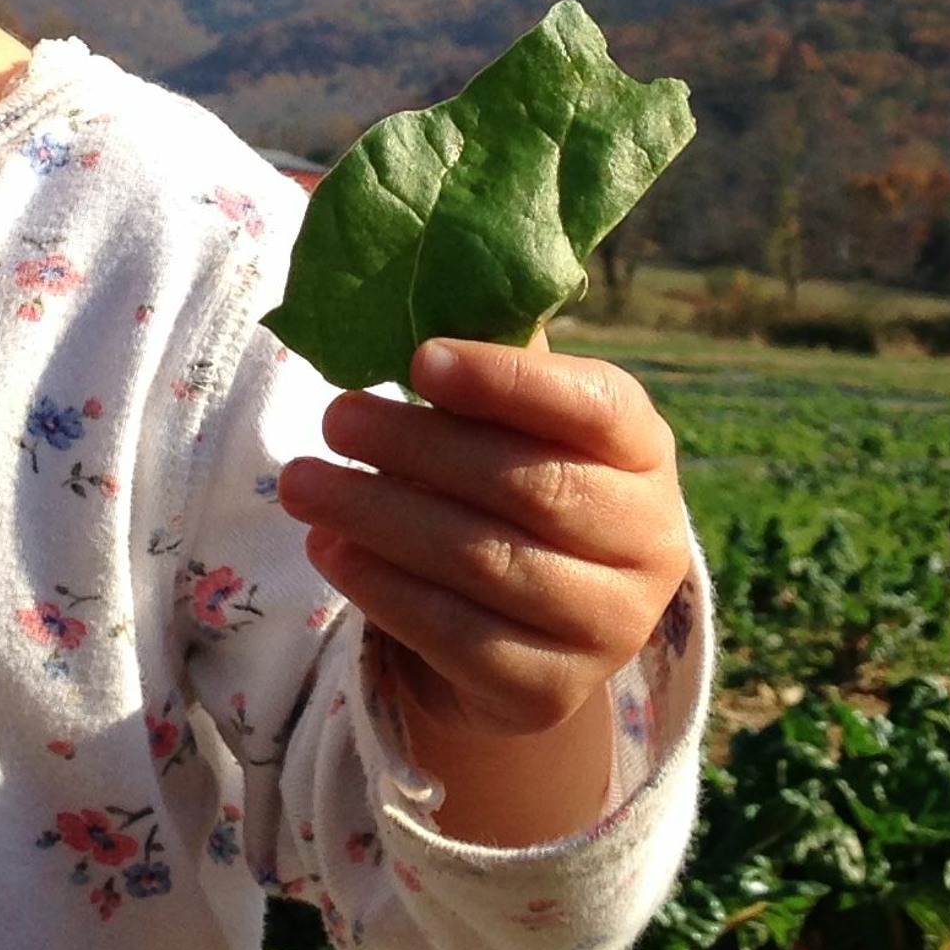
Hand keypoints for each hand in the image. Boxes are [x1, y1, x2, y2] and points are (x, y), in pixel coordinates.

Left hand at [273, 335, 688, 845]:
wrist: (535, 635)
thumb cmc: (507, 488)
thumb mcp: (508, 421)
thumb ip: (477, 358)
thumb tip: (394, 258)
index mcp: (643, 450)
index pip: (593, 407)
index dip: (509, 382)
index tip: (421, 359)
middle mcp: (648, 540)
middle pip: (528, 486)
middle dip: (417, 448)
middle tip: (333, 416)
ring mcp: (609, 625)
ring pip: (485, 562)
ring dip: (379, 515)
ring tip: (302, 481)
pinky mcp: (550, 690)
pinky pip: (457, 634)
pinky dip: (383, 588)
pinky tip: (331, 547)